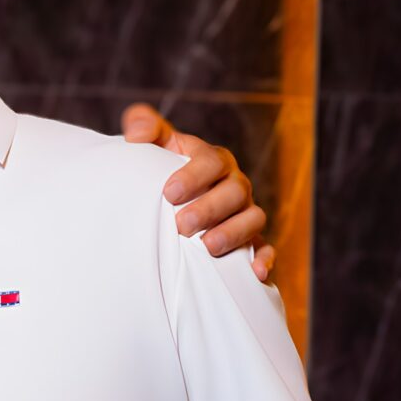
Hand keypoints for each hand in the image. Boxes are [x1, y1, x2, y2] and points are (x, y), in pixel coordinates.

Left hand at [121, 102, 274, 282]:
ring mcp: (244, 212)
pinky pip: (264, 248)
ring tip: (208, 247)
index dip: (194, 176)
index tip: (169, 192)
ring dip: (233, 233)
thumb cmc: (164, 170)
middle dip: (210, 208)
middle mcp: (234, 184)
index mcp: (212, 160)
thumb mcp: (155, 146)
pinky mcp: (250, 239)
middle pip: (235, 191)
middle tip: (182, 225)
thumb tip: (136, 132)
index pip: (211, 161)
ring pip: (253, 218)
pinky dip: (263, 259)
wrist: (171, 200)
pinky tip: (255, 273)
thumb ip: (143, 127)